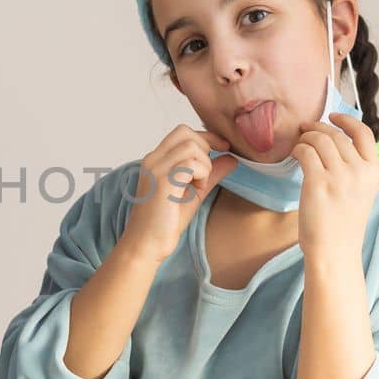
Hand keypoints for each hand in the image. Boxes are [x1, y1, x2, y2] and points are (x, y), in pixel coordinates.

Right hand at [115, 125, 236, 266]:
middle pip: (185, 132)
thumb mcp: (194, 193)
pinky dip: (201, 174)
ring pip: (191, 146)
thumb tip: (232, 158)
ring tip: (199, 184)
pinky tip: (196, 189)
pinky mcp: (162, 181)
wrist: (146, 246)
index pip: (182, 132)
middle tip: (208, 171)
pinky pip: (191, 164)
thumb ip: (210, 174)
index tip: (224, 146)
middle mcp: (152, 160)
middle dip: (206, 147)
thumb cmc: (165, 223)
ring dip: (204, 164)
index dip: (206, 136)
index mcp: (156, 160)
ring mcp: (156, 169)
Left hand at [292, 113, 378, 259]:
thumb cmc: (343, 224)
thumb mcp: (360, 193)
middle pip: (336, 135)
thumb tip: (335, 142)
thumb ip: (355, 169)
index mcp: (372, 172)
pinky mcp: (318, 183)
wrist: (334, 251)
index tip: (332, 116)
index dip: (346, 120)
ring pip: (319, 140)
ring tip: (299, 144)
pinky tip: (295, 155)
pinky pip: (305, 152)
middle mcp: (359, 171)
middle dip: (317, 128)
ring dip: (305, 138)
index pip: (364, 133)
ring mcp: (339, 177)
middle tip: (304, 129)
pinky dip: (298, 149)